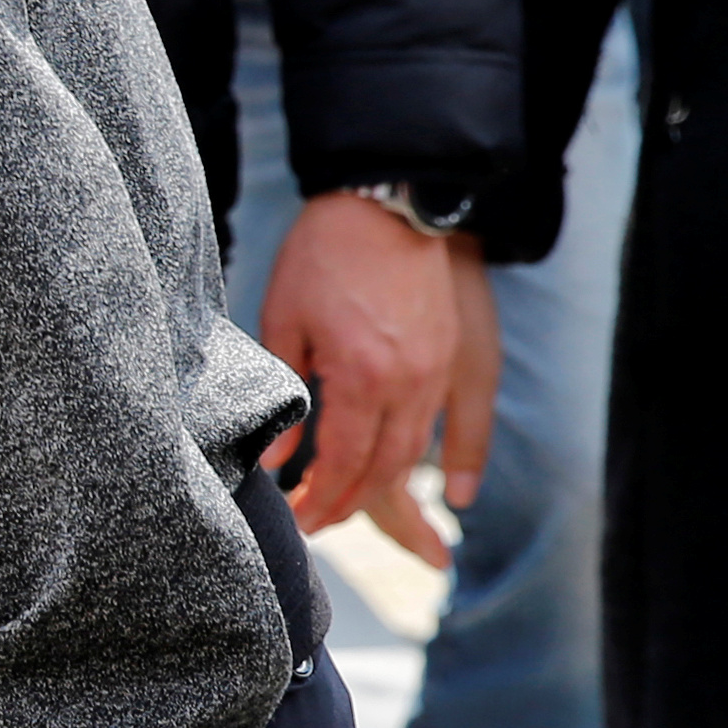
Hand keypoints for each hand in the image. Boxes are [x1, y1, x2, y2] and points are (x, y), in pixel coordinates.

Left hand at [261, 191, 488, 568]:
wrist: (389, 202)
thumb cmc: (323, 255)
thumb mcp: (283, 320)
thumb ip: (284, 394)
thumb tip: (276, 458)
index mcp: (364, 375)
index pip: (343, 461)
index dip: (321, 499)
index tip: (300, 522)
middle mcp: (410, 384)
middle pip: (384, 468)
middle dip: (350, 504)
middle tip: (319, 524)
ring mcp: (438, 372)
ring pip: (414, 452)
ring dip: (383, 488)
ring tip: (350, 507)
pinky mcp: (451, 358)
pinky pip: (446, 425)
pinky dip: (430, 461)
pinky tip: (426, 489)